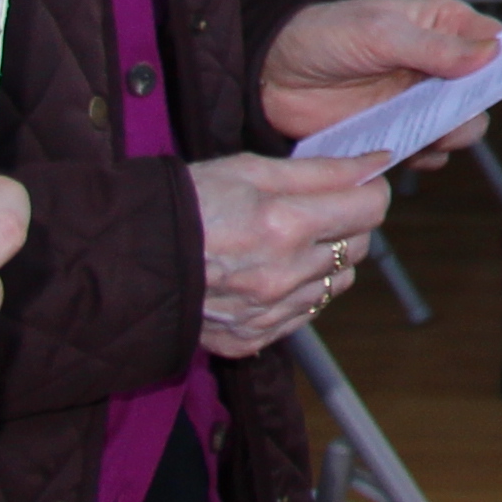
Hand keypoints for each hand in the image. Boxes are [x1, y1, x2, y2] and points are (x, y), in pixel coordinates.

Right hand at [190, 150, 389, 355]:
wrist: (124, 261)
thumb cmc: (188, 205)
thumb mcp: (251, 169)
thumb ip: (323, 170)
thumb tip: (377, 163)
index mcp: (284, 226)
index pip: (370, 209)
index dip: (369, 191)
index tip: (357, 184)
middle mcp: (282, 276)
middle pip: (357, 247)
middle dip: (348, 223)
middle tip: (316, 210)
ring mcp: (267, 313)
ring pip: (336, 283)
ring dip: (327, 260)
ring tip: (288, 242)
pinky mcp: (251, 338)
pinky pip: (305, 314)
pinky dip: (300, 292)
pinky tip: (271, 273)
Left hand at [258, 0, 499, 160]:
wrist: (270, 73)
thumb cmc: (323, 35)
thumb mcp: (381, 33)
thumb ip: (435, 48)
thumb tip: (491, 54)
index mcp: (442, 27)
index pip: (494, 42)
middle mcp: (437, 65)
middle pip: (481, 93)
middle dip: (473, 108)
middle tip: (450, 114)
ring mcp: (416, 101)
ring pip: (458, 126)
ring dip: (449, 136)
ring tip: (427, 137)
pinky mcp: (393, 131)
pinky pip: (424, 151)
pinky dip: (422, 157)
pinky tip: (407, 153)